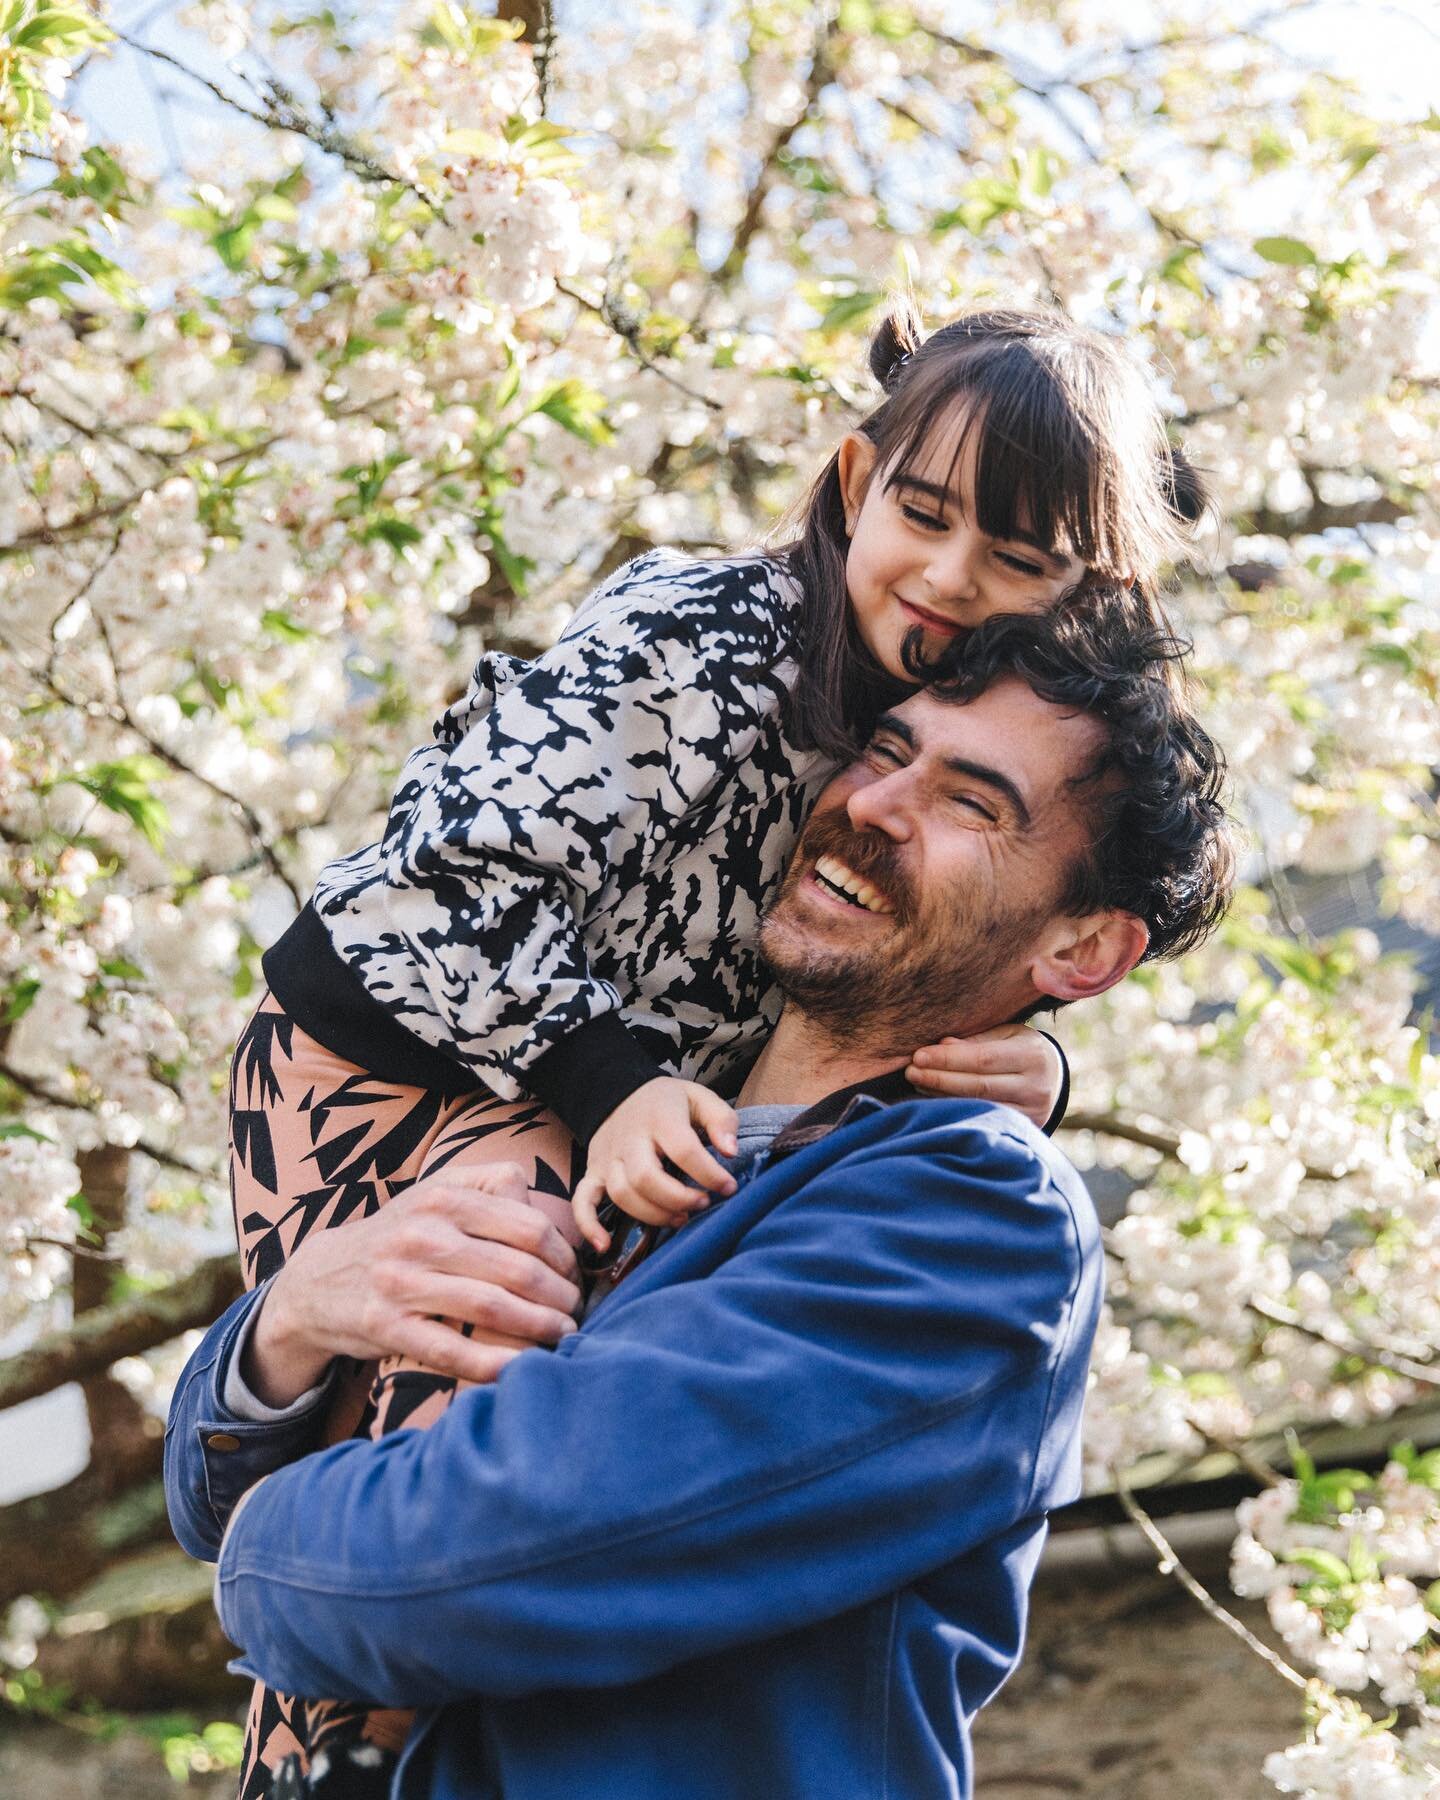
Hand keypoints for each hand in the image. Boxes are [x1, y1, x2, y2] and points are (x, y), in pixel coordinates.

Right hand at [245, 1163, 583, 1407]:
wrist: (320, 1279)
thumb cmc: (400, 1236)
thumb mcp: (435, 1193)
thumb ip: (491, 1188)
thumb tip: (549, 1211)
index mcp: (443, 1197)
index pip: (527, 1226)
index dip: (564, 1255)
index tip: (574, 1275)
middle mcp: (421, 1234)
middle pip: (517, 1267)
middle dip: (559, 1296)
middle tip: (576, 1312)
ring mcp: (401, 1281)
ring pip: (491, 1307)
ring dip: (539, 1328)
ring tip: (564, 1337)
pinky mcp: (385, 1326)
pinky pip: (451, 1350)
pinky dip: (493, 1363)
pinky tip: (521, 1369)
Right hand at [571, 1077, 738, 1252]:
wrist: (620, 1092)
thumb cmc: (667, 1102)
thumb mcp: (700, 1098)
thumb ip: (721, 1121)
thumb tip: (730, 1151)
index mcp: (659, 1118)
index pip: (683, 1149)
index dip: (709, 1174)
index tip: (728, 1187)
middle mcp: (629, 1139)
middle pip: (646, 1177)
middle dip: (678, 1199)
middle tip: (702, 1203)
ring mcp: (607, 1158)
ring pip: (622, 1194)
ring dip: (652, 1215)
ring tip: (680, 1218)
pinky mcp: (592, 1173)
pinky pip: (582, 1201)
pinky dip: (588, 1225)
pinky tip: (605, 1245)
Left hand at [905, 1024, 1063, 1130]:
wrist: (1054, 1080)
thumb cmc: (1020, 1050)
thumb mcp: (1005, 1035)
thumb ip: (976, 1041)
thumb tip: (941, 1045)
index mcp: (1032, 1055)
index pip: (983, 1058)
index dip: (948, 1059)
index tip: (918, 1055)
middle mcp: (1036, 1087)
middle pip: (978, 1085)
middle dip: (939, 1078)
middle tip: (910, 1071)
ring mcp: (1032, 1113)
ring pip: (978, 1106)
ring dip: (941, 1096)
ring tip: (917, 1083)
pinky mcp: (1023, 1130)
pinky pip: (982, 1121)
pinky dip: (955, 1111)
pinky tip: (932, 1102)